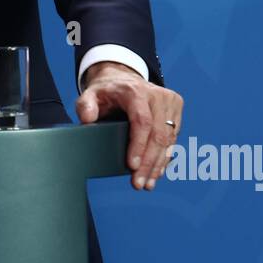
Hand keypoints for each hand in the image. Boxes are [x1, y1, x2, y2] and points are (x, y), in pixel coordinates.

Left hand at [74, 61, 183, 190]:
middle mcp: (157, 95)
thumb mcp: (90, 94)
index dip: (139, 146)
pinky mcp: (176, 110)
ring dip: (158, 164)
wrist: (124, 79)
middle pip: (158, 134)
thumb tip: (87, 120)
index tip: (132, 166)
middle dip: (148, 163)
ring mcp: (169, 102)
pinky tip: (156, 172)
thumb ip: (85, 105)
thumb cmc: (107, 91)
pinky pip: (173, 138)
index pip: (142, 121)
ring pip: (168, 139)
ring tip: (147, 184)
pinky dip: (165, 157)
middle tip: (138, 184)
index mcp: (136, 91)